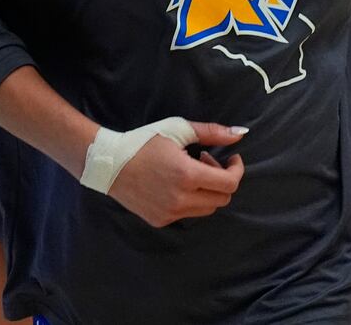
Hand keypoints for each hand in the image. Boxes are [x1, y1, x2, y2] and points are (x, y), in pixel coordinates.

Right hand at [107, 122, 245, 227]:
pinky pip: (188, 214)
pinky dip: (191, 200)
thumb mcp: (177, 129)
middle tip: (206, 161)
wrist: (109, 163)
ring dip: (208, 191)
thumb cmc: (144, 141)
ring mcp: (170, 213)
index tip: (232, 159)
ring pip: (207, 209)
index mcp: (187, 175)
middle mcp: (181, 199)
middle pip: (222, 199)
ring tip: (191, 173)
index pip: (230, 184)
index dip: (236, 170)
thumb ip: (211, 132)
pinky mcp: (161, 220)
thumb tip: (241, 134)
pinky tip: (176, 184)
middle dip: (222, 179)